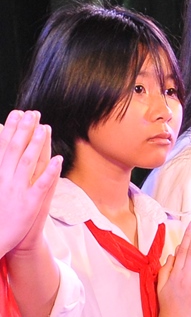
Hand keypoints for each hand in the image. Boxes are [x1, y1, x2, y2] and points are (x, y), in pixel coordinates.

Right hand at [0, 111, 61, 256]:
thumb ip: (2, 169)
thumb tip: (6, 154)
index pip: (4, 147)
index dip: (11, 129)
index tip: (17, 113)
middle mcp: (5, 180)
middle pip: (16, 150)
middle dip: (24, 130)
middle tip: (32, 112)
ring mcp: (18, 191)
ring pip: (28, 163)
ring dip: (36, 145)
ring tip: (44, 128)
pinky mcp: (30, 203)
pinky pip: (42, 185)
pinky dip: (50, 172)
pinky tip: (58, 160)